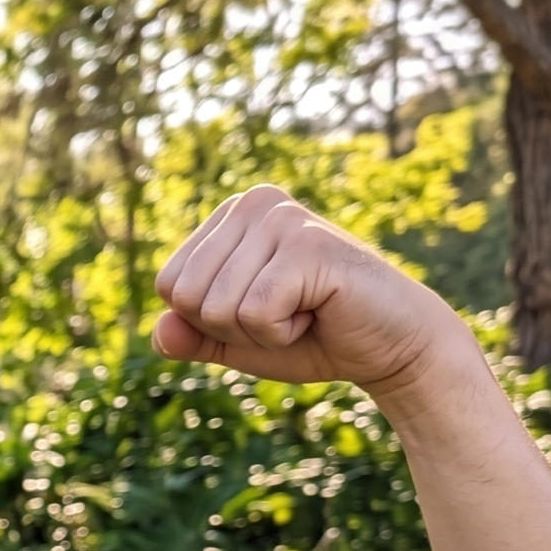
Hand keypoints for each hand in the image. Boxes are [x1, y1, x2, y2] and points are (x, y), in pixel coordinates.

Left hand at [152, 185, 465, 392]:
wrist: (391, 347)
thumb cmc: (313, 337)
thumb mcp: (236, 341)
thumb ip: (190, 337)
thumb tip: (159, 331)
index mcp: (229, 215)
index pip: (168, 285)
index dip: (208, 320)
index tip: (260, 310)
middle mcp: (252, 203)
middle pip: (186, 296)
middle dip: (231, 327)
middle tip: (287, 313)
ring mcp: (281, 218)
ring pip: (218, 307)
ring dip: (260, 331)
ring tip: (305, 310)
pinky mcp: (307, 244)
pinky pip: (254, 312)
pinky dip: (282, 332)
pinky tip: (320, 311)